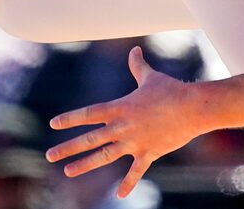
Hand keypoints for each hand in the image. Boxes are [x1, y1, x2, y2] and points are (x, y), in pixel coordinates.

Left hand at [46, 47, 203, 197]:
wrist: (193, 108)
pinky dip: (129, 183)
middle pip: (90, 138)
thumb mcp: (151, 77)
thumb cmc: (172, 90)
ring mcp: (135, 141)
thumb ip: (138, 66)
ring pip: (105, 156)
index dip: (71, 118)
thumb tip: (134, 49)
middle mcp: (123, 126)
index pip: (89, 113)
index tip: (54, 124)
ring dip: (85, 164)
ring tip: (68, 172)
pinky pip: (136, 171)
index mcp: (121, 108)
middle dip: (68, 147)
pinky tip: (120, 194)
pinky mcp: (149, 152)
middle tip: (49, 155)